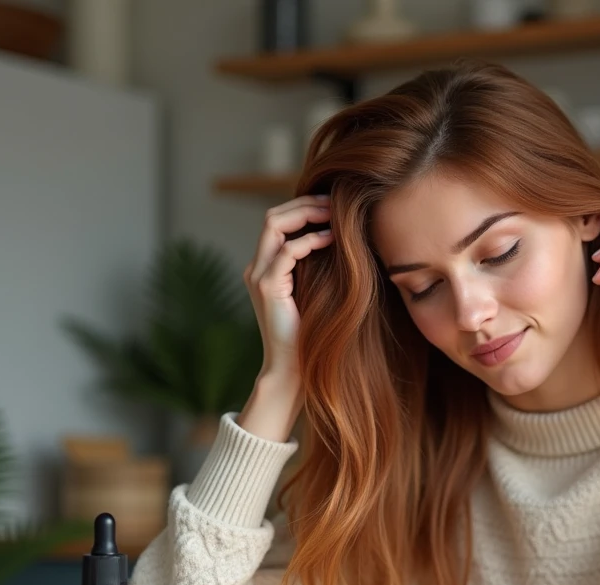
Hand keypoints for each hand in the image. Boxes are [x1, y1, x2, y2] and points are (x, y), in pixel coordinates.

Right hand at [243, 195, 332, 378]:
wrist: (293, 368)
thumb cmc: (311, 334)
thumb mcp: (315, 291)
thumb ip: (317, 267)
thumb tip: (342, 239)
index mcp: (266, 267)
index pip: (277, 222)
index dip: (303, 207)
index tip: (333, 203)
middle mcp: (257, 268)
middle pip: (272, 216)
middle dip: (304, 203)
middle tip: (335, 200)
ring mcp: (258, 276)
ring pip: (273, 226)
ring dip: (306, 213)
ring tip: (334, 213)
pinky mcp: (267, 288)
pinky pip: (286, 252)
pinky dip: (309, 240)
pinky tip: (331, 239)